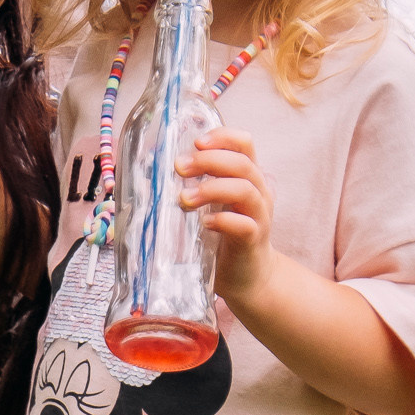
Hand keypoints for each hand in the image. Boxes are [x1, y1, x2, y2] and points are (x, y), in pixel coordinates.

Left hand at [181, 128, 275, 303]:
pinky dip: (222, 221)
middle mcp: (259, 192)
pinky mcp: (254, 240)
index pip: (244, 143)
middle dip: (208, 161)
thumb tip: (154, 173)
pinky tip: (204, 223)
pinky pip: (244, 225)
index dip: (222, 137)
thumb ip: (198, 185)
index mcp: (249, 178)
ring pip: (245, 190)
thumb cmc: (224, 237)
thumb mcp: (213, 204)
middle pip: (242, 163)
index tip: (196, 143)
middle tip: (179, 168)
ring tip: (185, 199)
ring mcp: (259, 216)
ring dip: (212, 189)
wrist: (248, 277)